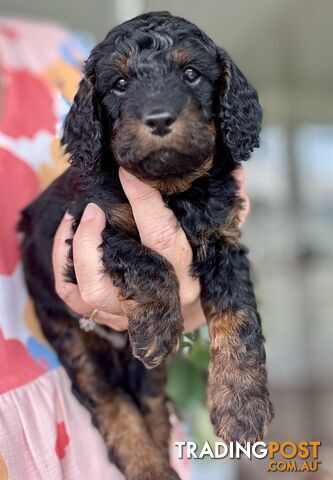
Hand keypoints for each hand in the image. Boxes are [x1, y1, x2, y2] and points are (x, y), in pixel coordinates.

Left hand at [53, 167, 248, 331]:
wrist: (195, 316)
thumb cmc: (206, 274)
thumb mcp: (221, 243)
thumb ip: (227, 212)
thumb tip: (236, 175)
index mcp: (188, 276)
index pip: (164, 238)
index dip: (144, 203)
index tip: (128, 173)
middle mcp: (158, 300)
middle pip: (114, 274)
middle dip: (92, 238)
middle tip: (93, 208)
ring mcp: (130, 315)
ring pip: (89, 291)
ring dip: (74, 251)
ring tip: (77, 219)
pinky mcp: (110, 318)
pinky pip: (73, 298)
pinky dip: (63, 266)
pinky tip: (68, 239)